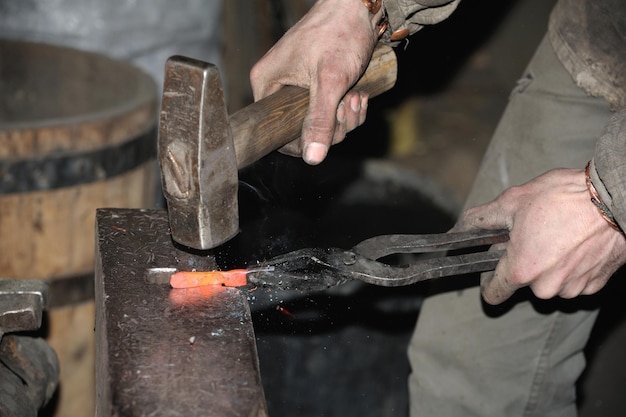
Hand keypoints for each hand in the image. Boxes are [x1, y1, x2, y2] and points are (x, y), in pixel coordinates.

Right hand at [250, 0, 380, 164]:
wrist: (361, 6)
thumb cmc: (340, 32)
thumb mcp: (330, 81)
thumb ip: (319, 120)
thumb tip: (312, 158)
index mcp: (267, 84)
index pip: (275, 131)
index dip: (302, 140)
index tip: (326, 131)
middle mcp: (279, 86)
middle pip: (302, 130)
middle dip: (332, 125)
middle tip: (347, 105)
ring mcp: (300, 86)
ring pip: (321, 122)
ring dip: (345, 117)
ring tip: (356, 95)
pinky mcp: (319, 84)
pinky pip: (332, 111)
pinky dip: (349, 108)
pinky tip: (359, 94)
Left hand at [451, 168, 625, 303]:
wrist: (615, 198)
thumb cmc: (564, 198)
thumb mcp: (512, 202)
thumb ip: (479, 220)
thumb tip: (457, 229)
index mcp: (521, 271)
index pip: (492, 294)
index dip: (487, 278)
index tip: (492, 264)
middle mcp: (546, 288)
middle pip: (522, 282)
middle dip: (522, 260)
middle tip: (531, 233)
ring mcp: (573, 289)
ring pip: (549, 281)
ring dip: (548, 262)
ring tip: (557, 233)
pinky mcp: (596, 285)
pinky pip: (573, 280)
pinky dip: (571, 265)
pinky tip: (576, 241)